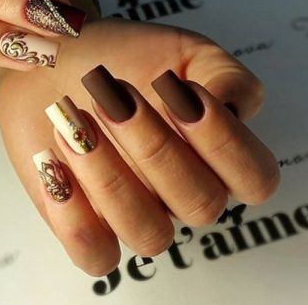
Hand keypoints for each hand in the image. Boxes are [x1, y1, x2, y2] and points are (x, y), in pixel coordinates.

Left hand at [0, 19, 279, 275]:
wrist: (56, 63)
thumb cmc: (119, 58)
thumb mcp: (183, 51)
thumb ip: (223, 75)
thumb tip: (233, 107)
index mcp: (212, 154)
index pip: (254, 177)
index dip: (223, 141)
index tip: (180, 91)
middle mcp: (179, 190)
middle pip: (199, 204)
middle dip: (155, 147)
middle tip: (112, 99)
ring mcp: (135, 212)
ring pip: (149, 234)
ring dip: (109, 176)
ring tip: (73, 123)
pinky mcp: (88, 224)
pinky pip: (96, 255)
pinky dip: (73, 216)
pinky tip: (53, 162)